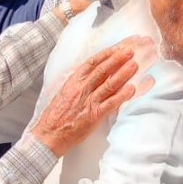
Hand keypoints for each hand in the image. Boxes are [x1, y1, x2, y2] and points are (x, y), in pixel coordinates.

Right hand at [32, 39, 153, 156]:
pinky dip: (121, 96)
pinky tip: (131, 89)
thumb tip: (90, 77)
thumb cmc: (55, 116)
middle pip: (102, 70)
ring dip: (123, 74)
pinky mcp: (93, 116)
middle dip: (117, 59)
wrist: (48, 135)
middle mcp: (81, 89)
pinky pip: (110, 104)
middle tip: (130, 51)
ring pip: (108, 84)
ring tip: (134, 65)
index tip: (117, 48)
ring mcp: (88, 102)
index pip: (91, 63)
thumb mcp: (64, 94)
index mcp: (73, 82)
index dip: (106, 54)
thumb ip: (77, 85)